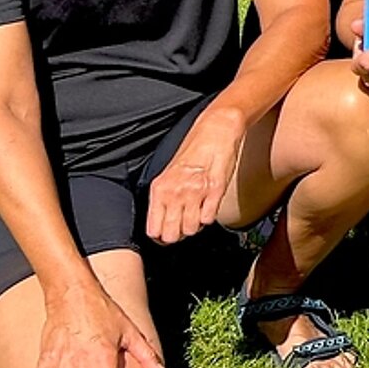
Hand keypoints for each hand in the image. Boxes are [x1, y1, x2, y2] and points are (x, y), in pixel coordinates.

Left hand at [145, 103, 246, 243]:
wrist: (215, 132)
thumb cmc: (193, 150)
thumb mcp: (168, 174)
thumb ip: (163, 198)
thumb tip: (162, 222)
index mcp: (159, 189)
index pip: (153, 229)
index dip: (161, 235)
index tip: (166, 233)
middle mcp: (175, 193)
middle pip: (171, 235)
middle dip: (178, 234)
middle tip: (182, 223)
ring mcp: (196, 193)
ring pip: (191, 229)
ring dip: (195, 224)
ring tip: (196, 211)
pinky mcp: (215, 191)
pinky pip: (209, 219)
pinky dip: (209, 216)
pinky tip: (208, 204)